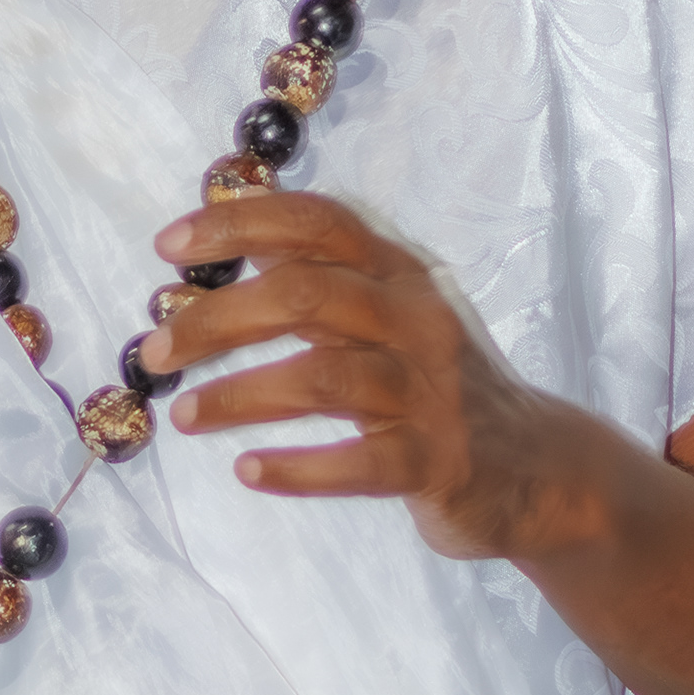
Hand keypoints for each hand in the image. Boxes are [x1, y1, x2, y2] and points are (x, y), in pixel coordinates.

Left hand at [140, 194, 580, 561]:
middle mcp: (417, 321)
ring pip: (321, 379)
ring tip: (186, 416)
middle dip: (216, 320)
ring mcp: (430, 393)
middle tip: (154, 353)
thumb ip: (323, 288)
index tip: (169, 245)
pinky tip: (248, 471)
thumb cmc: (437, 389)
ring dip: (239, 396)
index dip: (240, 224)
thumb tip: (232, 253)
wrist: (538, 470)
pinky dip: (295, 469)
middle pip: (305, 297)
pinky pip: (356, 463)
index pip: (318, 223)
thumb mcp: (392, 321)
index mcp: (400, 275)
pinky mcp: (436, 463)